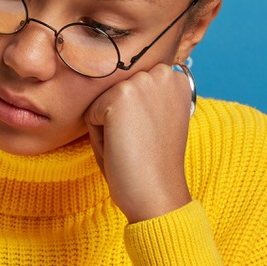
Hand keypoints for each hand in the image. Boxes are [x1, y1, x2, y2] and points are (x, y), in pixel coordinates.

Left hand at [84, 63, 193, 222]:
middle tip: (140, 144)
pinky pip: (90, 115)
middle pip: (116, 92)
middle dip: (119, 119)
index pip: (133, 88)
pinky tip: (122, 148)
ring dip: (108, 128)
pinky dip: (98, 137)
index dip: (134, 118)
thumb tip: (110, 79)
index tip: (151, 137)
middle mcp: (163, 73)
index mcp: (176, 79)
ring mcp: (141, 82)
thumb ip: (143, 97)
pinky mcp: (120, 96)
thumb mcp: (156, 120)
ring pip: (101, 103)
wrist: (157, 192)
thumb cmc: (153, 163)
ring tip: (131, 146)